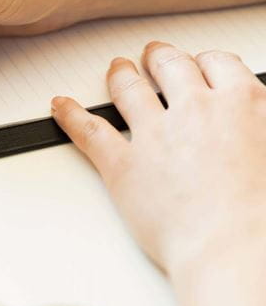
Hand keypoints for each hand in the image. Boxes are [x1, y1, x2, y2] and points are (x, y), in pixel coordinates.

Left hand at [51, 42, 265, 305]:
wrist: (235, 248)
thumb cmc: (264, 216)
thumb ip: (259, 124)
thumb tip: (256, 121)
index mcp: (242, 104)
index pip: (217, 65)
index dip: (203, 62)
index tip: (199, 65)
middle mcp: (194, 110)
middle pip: (170, 67)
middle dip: (159, 58)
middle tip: (153, 57)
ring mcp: (154, 135)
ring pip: (129, 89)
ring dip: (121, 75)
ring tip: (117, 70)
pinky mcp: (122, 165)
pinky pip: (89, 131)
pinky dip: (70, 116)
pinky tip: (61, 106)